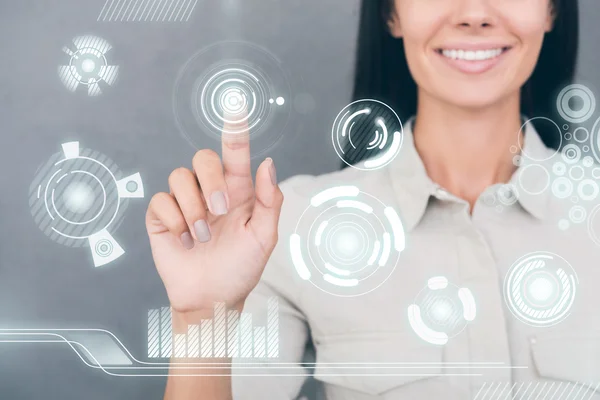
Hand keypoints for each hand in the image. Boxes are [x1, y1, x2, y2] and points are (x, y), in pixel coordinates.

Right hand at [146, 113, 283, 314]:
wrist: (211, 299)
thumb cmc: (240, 268)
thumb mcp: (264, 237)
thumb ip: (268, 200)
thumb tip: (268, 162)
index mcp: (238, 192)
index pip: (236, 152)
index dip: (235, 127)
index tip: (236, 101)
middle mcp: (210, 191)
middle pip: (203, 157)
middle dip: (211, 182)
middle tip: (220, 212)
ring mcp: (185, 203)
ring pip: (179, 177)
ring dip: (194, 210)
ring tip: (203, 237)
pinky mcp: (161, 217)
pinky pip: (160, 201)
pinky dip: (175, 222)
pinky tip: (184, 240)